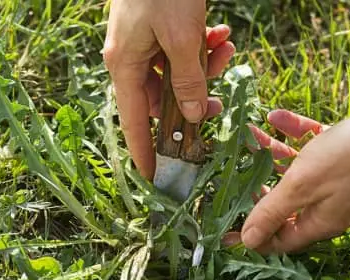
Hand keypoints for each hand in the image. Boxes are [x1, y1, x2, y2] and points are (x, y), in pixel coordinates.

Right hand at [103, 0, 235, 179]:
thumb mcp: (182, 39)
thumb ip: (187, 81)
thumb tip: (191, 115)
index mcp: (124, 66)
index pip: (133, 122)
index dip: (143, 151)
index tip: (152, 177)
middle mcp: (130, 59)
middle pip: (161, 99)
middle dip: (193, 98)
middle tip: (218, 101)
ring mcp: (143, 44)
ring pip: (177, 75)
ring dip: (204, 67)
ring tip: (224, 48)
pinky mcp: (157, 30)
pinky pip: (180, 52)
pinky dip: (202, 47)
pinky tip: (220, 33)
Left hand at [234, 70, 349, 253]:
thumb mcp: (302, 186)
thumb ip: (273, 211)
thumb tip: (248, 242)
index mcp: (321, 221)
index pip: (281, 239)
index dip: (254, 235)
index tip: (227, 226)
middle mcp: (331, 204)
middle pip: (286, 205)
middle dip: (260, 189)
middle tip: (236, 175)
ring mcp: (340, 178)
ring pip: (297, 172)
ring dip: (273, 154)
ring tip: (250, 136)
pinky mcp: (346, 150)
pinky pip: (313, 145)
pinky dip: (295, 133)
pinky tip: (275, 116)